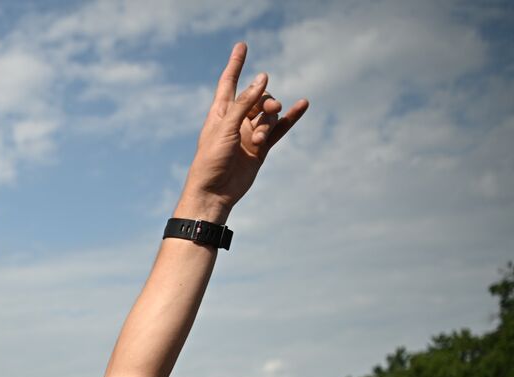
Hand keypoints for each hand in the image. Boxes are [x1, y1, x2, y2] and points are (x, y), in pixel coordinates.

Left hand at [178, 42, 307, 220]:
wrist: (214, 193)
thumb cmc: (210, 160)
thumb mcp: (225, 128)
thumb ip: (244, 103)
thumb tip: (262, 78)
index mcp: (220, 113)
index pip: (229, 82)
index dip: (235, 64)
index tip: (242, 46)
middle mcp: (236, 120)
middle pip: (258, 99)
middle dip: (266, 101)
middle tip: (270, 109)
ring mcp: (249, 134)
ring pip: (268, 116)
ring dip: (268, 124)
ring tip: (258, 140)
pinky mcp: (260, 148)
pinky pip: (279, 130)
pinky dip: (291, 118)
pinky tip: (303, 104)